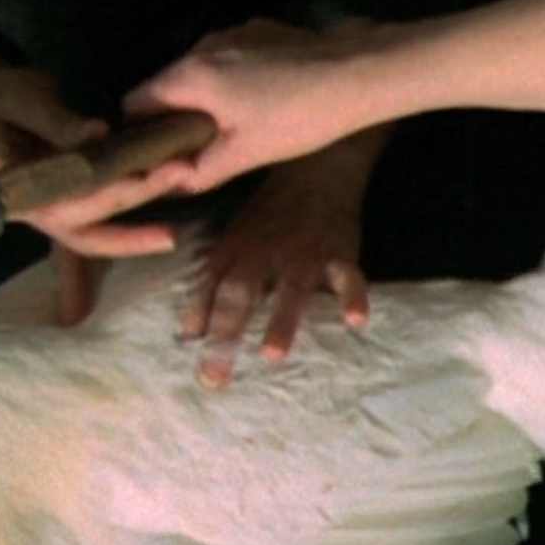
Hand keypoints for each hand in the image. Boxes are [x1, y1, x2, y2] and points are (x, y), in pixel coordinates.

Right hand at [0, 42, 183, 257]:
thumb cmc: (4, 97)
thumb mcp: (24, 99)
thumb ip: (57, 120)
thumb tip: (98, 132)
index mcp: (12, 183)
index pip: (57, 198)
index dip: (98, 194)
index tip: (138, 179)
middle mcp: (32, 206)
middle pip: (83, 219)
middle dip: (133, 198)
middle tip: (178, 172)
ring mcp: (52, 209)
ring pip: (94, 231)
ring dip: (136, 229)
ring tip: (177, 211)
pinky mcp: (70, 205)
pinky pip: (100, 223)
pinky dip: (130, 227)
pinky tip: (164, 220)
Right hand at [127, 18, 383, 193]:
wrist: (358, 73)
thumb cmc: (297, 118)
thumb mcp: (244, 155)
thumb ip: (198, 171)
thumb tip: (168, 184)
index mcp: (190, 75)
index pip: (135, 102)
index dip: (140, 133)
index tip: (160, 157)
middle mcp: (202, 45)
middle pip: (167, 85)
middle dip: (175, 118)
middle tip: (200, 151)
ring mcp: (233, 33)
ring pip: (200, 71)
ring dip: (205, 99)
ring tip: (234, 127)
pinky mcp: (260, 30)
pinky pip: (228, 59)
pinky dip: (231, 80)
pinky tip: (263, 100)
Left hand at [183, 136, 379, 387]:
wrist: (318, 168)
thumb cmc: (269, 214)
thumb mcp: (236, 238)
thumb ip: (214, 282)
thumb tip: (189, 332)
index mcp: (236, 248)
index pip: (211, 286)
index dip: (198, 317)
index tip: (189, 355)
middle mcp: (265, 252)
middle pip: (241, 292)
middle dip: (226, 333)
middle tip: (215, 376)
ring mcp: (305, 253)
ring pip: (291, 287)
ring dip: (282, 320)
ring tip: (272, 355)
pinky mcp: (341, 252)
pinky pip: (349, 276)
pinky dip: (354, 297)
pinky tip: (356, 321)